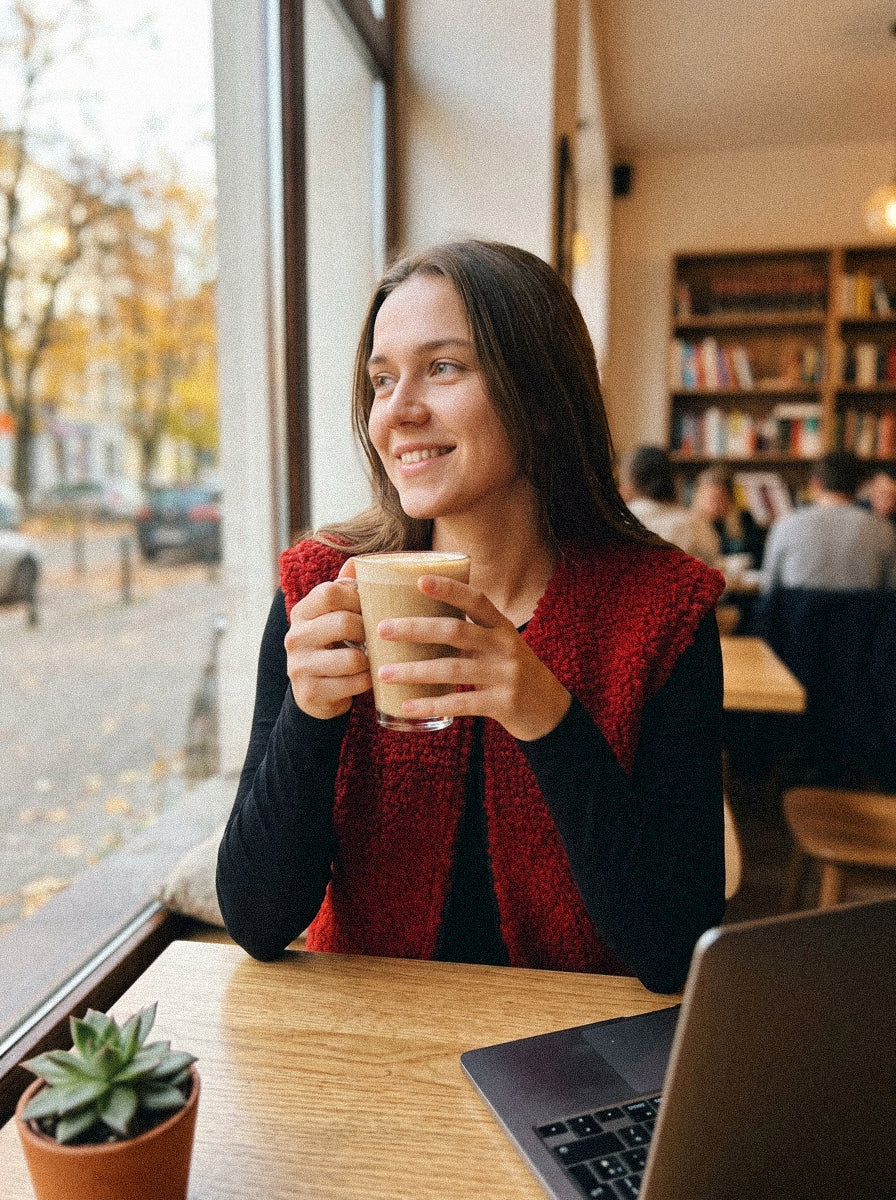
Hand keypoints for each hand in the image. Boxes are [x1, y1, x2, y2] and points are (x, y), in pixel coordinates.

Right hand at [284, 560, 370, 719]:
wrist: (314, 693)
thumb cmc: (332, 647)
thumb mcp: (333, 616)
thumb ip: (345, 589)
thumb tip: (358, 561)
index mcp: (302, 613)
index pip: (330, 592)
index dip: (358, 598)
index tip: (367, 609)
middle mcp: (295, 637)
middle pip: (343, 622)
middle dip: (367, 630)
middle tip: (373, 636)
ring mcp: (299, 666)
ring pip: (353, 658)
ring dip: (369, 660)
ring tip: (369, 659)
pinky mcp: (310, 692)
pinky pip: (355, 683)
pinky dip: (366, 681)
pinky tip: (363, 678)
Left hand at [375, 575, 570, 740]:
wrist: (549, 710)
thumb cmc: (511, 671)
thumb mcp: (499, 644)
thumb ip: (470, 631)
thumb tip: (418, 617)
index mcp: (502, 626)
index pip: (476, 600)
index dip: (449, 589)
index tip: (419, 580)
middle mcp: (505, 646)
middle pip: (456, 631)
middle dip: (416, 629)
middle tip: (381, 629)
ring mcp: (505, 675)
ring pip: (452, 669)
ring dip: (414, 670)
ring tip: (383, 672)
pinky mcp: (502, 704)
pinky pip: (461, 703)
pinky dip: (431, 704)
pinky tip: (406, 705)